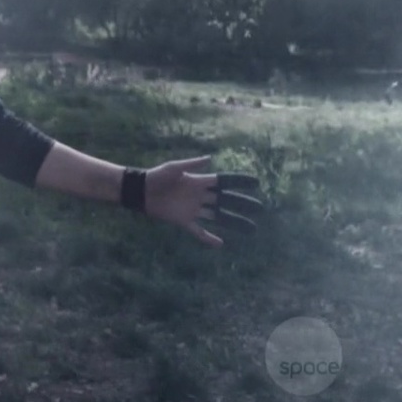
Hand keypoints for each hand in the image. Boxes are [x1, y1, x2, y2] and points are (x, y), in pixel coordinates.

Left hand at [143, 156, 264, 246]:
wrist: (141, 191)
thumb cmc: (156, 176)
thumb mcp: (174, 168)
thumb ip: (192, 164)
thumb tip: (210, 158)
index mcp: (199, 181)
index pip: (224, 182)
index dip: (240, 182)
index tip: (256, 183)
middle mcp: (200, 196)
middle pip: (226, 201)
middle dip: (243, 204)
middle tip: (260, 208)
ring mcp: (194, 209)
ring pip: (218, 217)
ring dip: (234, 222)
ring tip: (251, 229)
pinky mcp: (184, 221)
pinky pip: (200, 231)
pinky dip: (209, 238)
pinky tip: (221, 244)